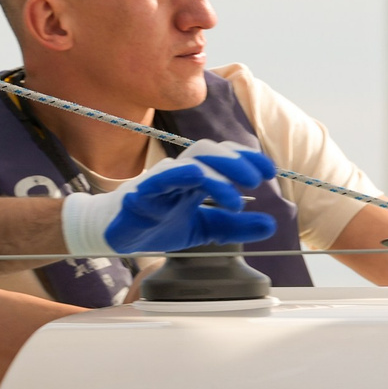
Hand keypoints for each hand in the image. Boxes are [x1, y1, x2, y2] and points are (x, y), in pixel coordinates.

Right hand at [63, 142, 280, 256]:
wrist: (116, 236)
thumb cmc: (157, 224)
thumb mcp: (204, 228)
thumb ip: (236, 226)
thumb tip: (271, 225)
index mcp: (195, 177)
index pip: (224, 157)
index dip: (247, 158)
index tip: (270, 172)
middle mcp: (180, 172)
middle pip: (209, 152)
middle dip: (237, 161)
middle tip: (258, 180)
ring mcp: (160, 180)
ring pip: (190, 163)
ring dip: (216, 175)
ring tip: (233, 198)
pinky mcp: (142, 193)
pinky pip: (160, 178)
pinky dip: (179, 175)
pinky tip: (196, 177)